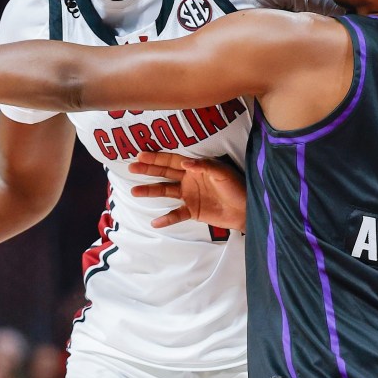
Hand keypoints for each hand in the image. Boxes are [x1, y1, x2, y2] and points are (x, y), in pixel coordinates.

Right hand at [128, 151, 245, 231]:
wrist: (246, 210)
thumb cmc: (237, 187)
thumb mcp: (223, 173)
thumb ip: (204, 166)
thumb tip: (185, 162)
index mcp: (195, 167)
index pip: (172, 160)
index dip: (157, 158)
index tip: (141, 155)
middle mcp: (189, 179)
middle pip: (164, 173)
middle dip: (148, 170)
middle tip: (131, 167)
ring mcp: (189, 195)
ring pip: (166, 191)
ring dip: (150, 191)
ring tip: (134, 191)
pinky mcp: (192, 211)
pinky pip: (176, 214)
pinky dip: (166, 218)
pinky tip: (155, 222)